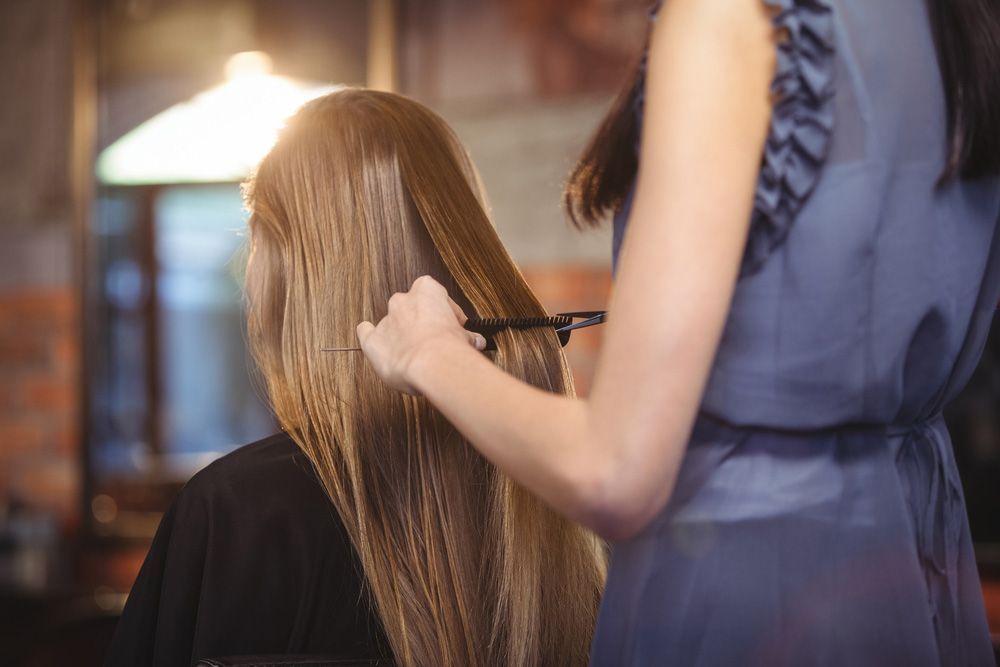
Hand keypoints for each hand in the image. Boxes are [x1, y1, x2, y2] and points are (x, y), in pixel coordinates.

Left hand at [356, 275, 486, 393]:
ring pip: (392, 322)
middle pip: (412, 307)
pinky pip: (366, 333)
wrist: (432, 363)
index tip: (453, 327)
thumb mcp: (466, 337)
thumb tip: (475, 342)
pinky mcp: (372, 341)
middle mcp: (403, 301)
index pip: (436, 294)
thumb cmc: (449, 346)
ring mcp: (386, 320)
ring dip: (401, 334)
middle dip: (422, 323)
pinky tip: (376, 343)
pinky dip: (370, 336)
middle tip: (435, 342)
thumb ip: (466, 336)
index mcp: (426, 291)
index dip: (446, 312)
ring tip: (415, 354)